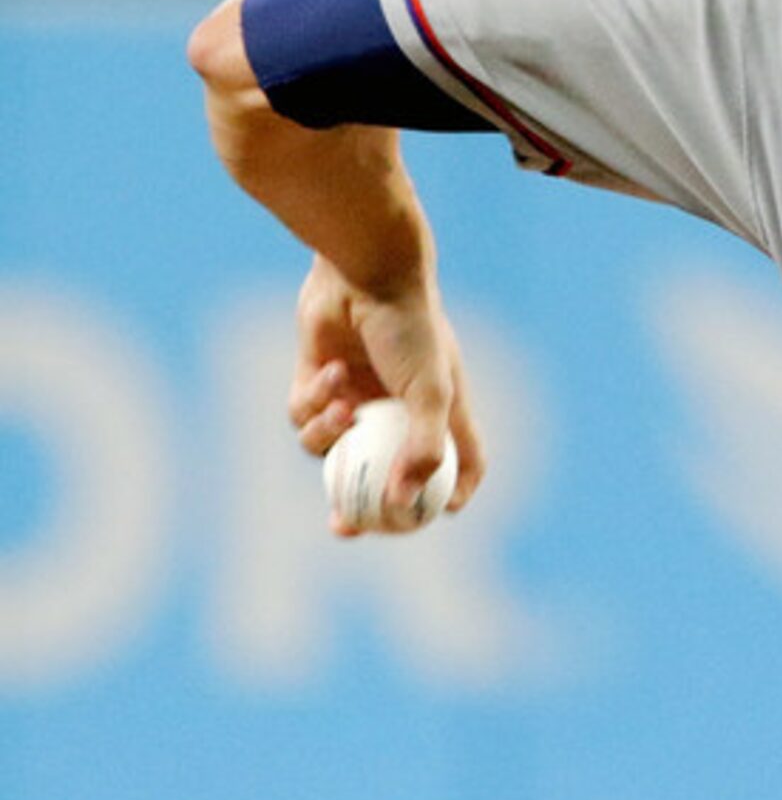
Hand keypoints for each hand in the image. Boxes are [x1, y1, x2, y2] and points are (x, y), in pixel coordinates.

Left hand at [288, 254, 485, 534]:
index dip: (448, 493)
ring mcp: (359, 395)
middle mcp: (400, 407)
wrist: (363, 273)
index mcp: (441, 408)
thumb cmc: (410, 329)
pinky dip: (314, 403)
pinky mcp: (320, 381)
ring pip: (335, 448)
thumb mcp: (429, 391)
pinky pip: (306, 416)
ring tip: (341, 412)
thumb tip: (404, 502)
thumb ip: (423, 449)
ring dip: (331, 438)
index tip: (426, 520)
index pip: (457, 462)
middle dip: (361, 503)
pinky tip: (328, 372)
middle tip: (346, 526)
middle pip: (383, 471)